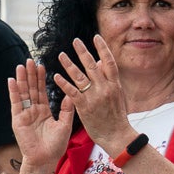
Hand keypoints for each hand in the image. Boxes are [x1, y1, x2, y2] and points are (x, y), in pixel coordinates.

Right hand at [9, 61, 71, 173]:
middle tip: (30, 60)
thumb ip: (67, 109)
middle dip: (30, 75)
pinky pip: (15, 103)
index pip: (42, 91)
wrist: (45, 160)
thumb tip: (72, 93)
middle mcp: (33, 111)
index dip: (41, 78)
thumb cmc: (55, 146)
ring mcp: (24, 115)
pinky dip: (13, 92)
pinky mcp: (17, 120)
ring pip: (23, 93)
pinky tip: (11, 80)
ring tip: (21, 65)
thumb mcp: (64, 125)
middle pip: (31, 89)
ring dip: (21, 79)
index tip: (42, 65)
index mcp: (44, 111)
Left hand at [53, 36, 130, 150]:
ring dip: (69, 64)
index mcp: (115, 85)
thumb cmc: (117, 117)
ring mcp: (95, 97)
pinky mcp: (85, 107)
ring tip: (61, 55)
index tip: (96, 37)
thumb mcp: (117, 96)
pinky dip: (63, 83)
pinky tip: (56, 76)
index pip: (109, 62)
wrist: (117, 136)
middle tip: (75, 41)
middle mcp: (105, 88)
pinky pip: (72, 92)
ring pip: (80, 76)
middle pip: (92, 65)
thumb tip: (100, 62)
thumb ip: (109, 79)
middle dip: (83, 52)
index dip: (103, 48)